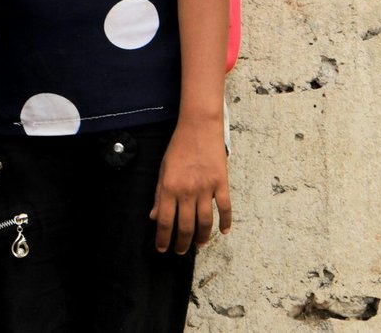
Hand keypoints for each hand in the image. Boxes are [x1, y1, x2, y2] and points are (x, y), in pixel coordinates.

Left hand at [150, 118, 231, 253]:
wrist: (198, 128)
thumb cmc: (178, 148)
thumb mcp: (163, 170)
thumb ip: (159, 195)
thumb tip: (155, 216)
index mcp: (169, 187)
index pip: (165, 221)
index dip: (163, 238)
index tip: (162, 249)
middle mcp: (187, 191)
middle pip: (185, 226)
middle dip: (182, 243)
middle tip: (181, 252)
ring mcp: (206, 188)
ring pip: (205, 221)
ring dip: (202, 237)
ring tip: (198, 245)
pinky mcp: (221, 184)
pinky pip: (225, 208)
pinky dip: (226, 222)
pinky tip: (224, 232)